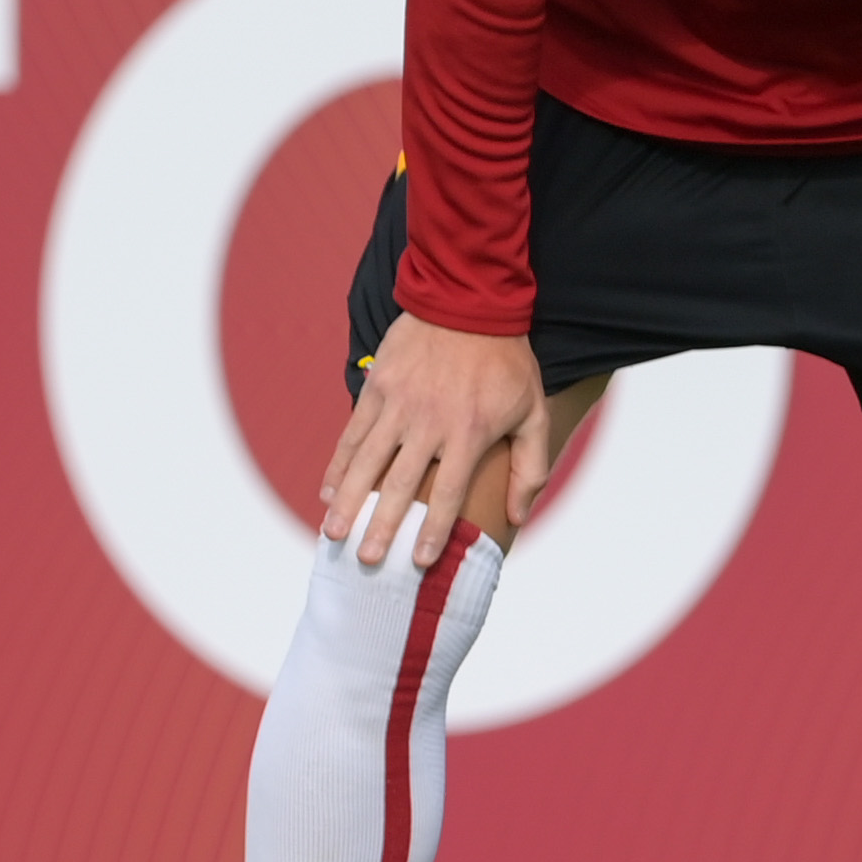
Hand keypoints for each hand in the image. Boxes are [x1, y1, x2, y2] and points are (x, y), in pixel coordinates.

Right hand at [323, 313, 557, 567]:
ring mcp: (398, 404)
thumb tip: (519, 517)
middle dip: (381, 527)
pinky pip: (353, 433)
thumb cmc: (506, 362)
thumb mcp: (532, 412)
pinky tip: (329, 490)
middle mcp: (429, 423)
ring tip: (334, 533)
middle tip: (368, 560)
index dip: (433, 531)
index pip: (446, 494)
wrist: (469, 301)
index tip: (419, 561)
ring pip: (367, 462)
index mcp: (468, 433)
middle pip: (399, 486)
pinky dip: (339, 464)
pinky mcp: (377, 387)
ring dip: (349, 501)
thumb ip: (529, 467)